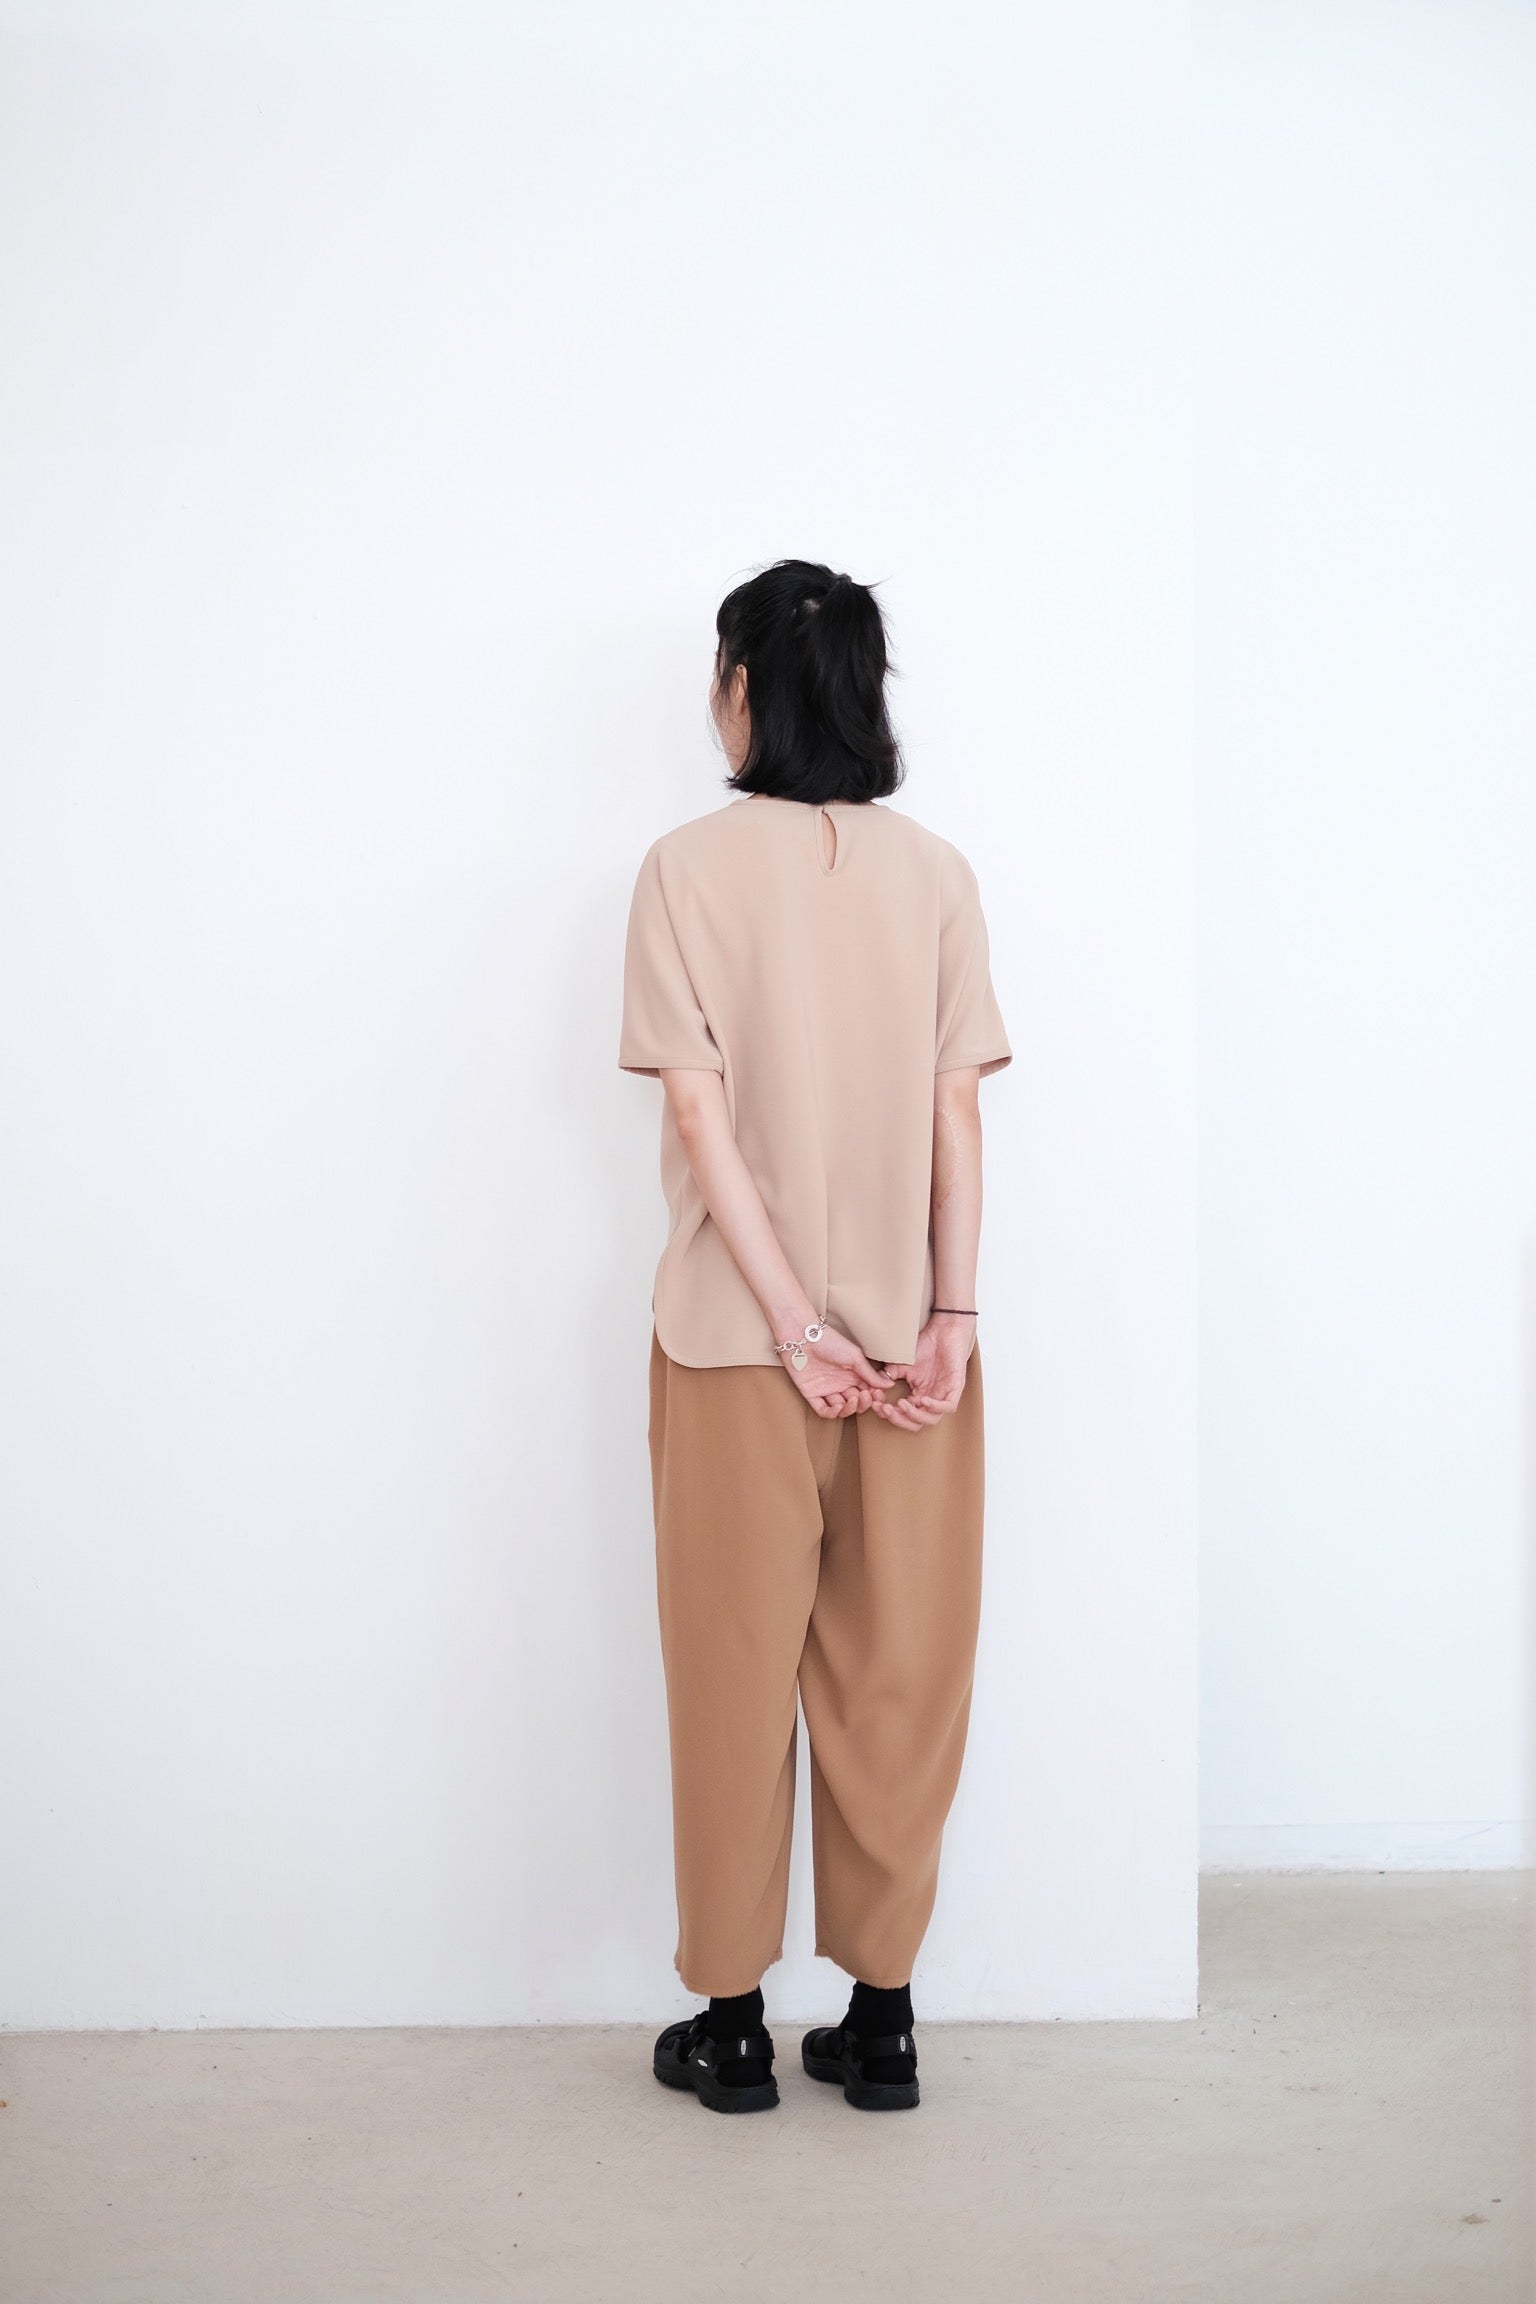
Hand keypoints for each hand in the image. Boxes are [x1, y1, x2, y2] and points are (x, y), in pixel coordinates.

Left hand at [781, 1322, 898, 1419]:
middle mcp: (840, 1384)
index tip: (878, 1394)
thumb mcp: (855, 1357)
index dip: (873, 1396)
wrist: (803, 1337)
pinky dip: (833, 1413)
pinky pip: (823, 1410)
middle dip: (863, 1403)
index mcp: (852, 1375)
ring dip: (850, 1409)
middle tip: (866, 1396)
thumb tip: (889, 1385)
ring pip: (841, 1409)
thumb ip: (871, 1374)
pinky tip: (839, 1406)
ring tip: (854, 1400)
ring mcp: (826, 1390)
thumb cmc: (830, 1342)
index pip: (867, 1392)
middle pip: (856, 1403)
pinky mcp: (811, 1394)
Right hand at [869, 1311, 974, 1429]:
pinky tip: (922, 1400)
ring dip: (915, 1415)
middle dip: (899, 1419)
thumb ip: (888, 1376)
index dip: (890, 1414)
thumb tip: (874, 1387)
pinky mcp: (956, 1388)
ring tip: (901, 1404)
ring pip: (931, 1419)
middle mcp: (931, 1400)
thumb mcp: (901, 1364)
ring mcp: (944, 1395)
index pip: (904, 1415)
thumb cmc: (926, 1346)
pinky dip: (935, 1407)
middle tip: (886, 1409)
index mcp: (919, 1397)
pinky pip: (948, 1407)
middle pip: (916, 1423)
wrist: (943, 1331)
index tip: (876, 1405)